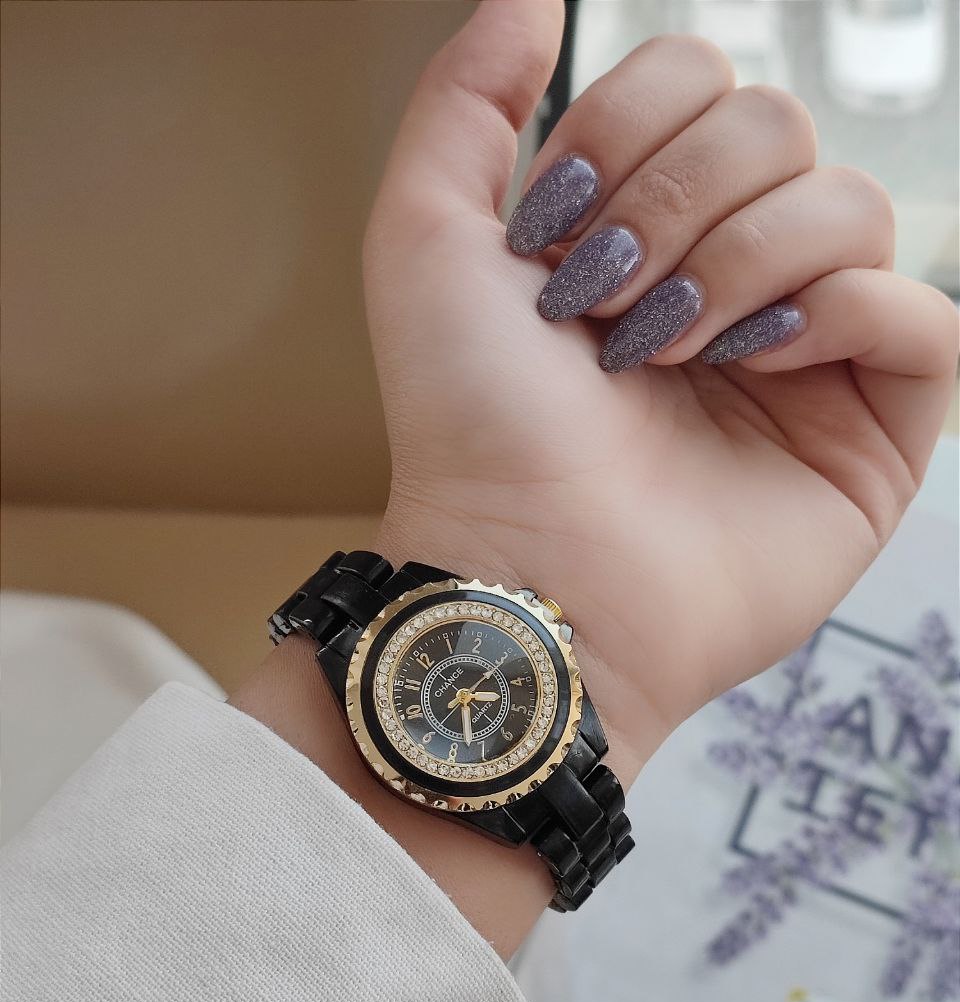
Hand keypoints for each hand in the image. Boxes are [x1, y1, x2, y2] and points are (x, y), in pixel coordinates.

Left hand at [365, 0, 956, 782]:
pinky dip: (842, 316)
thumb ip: (466, 102)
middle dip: (681, 200)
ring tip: (672, 354)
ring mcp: (808, 358)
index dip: (634, 125)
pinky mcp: (870, 433)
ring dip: (747, 262)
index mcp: (648, 230)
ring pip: (855, 207)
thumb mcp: (425, 239)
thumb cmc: (471, 424)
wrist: (524, 567)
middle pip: (782, 128)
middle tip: (609, 306)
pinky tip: (760, 365)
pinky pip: (923, 317)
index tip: (555, 227)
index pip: (706, 81)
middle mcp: (734, 280)